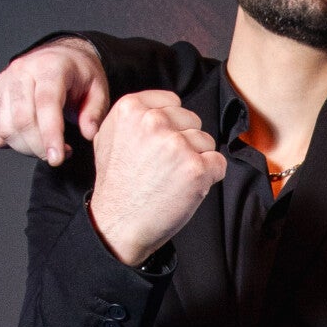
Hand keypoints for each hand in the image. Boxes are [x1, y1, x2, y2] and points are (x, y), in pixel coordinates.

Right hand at [0, 37, 110, 164]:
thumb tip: (88, 133)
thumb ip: (95, 112)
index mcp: (50, 67)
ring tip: (43, 145)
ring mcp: (3, 81)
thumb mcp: (99, 89)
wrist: (61, 56)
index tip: (57, 159)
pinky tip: (19, 140)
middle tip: (56, 154)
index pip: (46, 104)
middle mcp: (22, 71)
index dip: (50, 135)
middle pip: (21, 119)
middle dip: (39, 147)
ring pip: (3, 125)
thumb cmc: (79, 75)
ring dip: (23, 146)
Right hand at [88, 91, 226, 263]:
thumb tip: (156, 108)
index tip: (161, 144)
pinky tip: (187, 188)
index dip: (171, 125)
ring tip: (172, 179)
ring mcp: (176, 144)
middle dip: (185, 142)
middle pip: (192, 120)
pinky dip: (210, 177)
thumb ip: (133, 117)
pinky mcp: (196, 168)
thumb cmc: (117, 186)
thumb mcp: (107, 138)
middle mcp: (154, 121)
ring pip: (206, 142)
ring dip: (196, 160)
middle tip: (165, 166)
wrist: (118, 224)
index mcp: (132, 108)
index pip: (173, 102)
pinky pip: (218, 163)